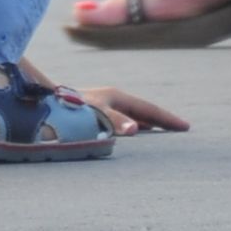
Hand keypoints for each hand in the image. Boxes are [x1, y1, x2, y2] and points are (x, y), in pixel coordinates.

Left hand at [71, 85, 189, 136]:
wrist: (44, 104)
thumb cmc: (70, 110)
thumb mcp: (95, 114)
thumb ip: (116, 121)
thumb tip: (136, 129)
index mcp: (117, 97)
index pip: (150, 109)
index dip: (168, 119)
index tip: (185, 127)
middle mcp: (112, 99)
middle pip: (144, 110)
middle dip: (162, 119)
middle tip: (180, 128)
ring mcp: (105, 105)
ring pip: (133, 115)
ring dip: (148, 123)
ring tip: (162, 132)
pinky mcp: (96, 114)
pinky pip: (123, 120)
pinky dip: (135, 126)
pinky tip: (134, 133)